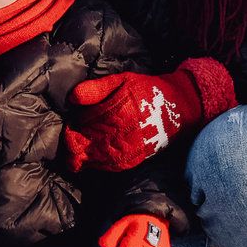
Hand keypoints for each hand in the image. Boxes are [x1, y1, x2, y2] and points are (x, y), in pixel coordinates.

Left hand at [62, 57, 233, 171]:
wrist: (178, 106)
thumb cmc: (145, 90)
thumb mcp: (121, 80)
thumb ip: (96, 89)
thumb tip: (72, 97)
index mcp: (117, 114)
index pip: (84, 129)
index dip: (71, 132)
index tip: (68, 129)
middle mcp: (124, 135)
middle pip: (89, 148)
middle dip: (76, 147)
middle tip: (70, 144)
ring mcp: (131, 149)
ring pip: (100, 160)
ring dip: (87, 158)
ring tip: (78, 154)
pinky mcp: (137, 158)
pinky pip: (114, 166)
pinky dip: (102, 164)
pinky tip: (97, 159)